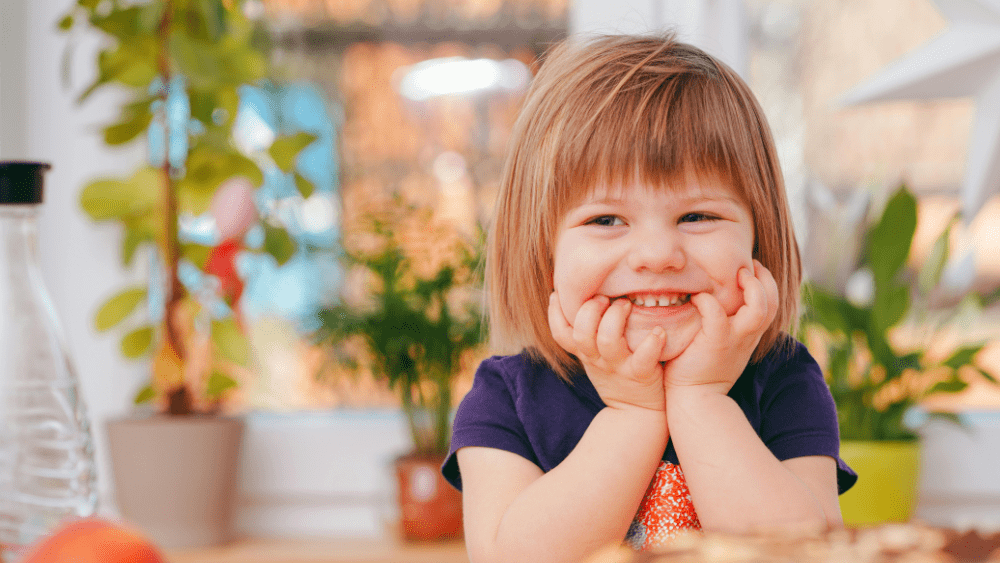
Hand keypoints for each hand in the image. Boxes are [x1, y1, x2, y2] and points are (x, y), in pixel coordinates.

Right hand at [548, 292, 666, 411]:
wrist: (637, 413)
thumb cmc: (617, 375)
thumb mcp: (595, 357)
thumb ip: (588, 333)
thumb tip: (582, 298)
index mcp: (585, 353)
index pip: (560, 333)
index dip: (554, 313)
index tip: (559, 293)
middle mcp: (597, 359)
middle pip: (581, 333)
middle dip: (590, 310)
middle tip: (605, 297)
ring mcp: (618, 367)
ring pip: (608, 341)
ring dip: (616, 318)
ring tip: (627, 304)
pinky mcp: (640, 375)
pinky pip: (643, 358)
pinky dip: (651, 343)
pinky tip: (658, 331)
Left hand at [663, 260, 779, 397]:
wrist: (694, 400)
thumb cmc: (699, 370)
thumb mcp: (719, 345)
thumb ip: (723, 324)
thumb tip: (711, 298)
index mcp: (749, 335)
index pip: (771, 303)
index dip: (766, 283)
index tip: (751, 269)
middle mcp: (747, 336)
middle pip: (773, 302)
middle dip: (764, 279)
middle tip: (747, 266)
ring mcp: (734, 340)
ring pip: (759, 308)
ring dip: (751, 287)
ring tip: (736, 275)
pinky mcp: (715, 343)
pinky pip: (716, 314)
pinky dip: (708, 301)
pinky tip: (697, 297)